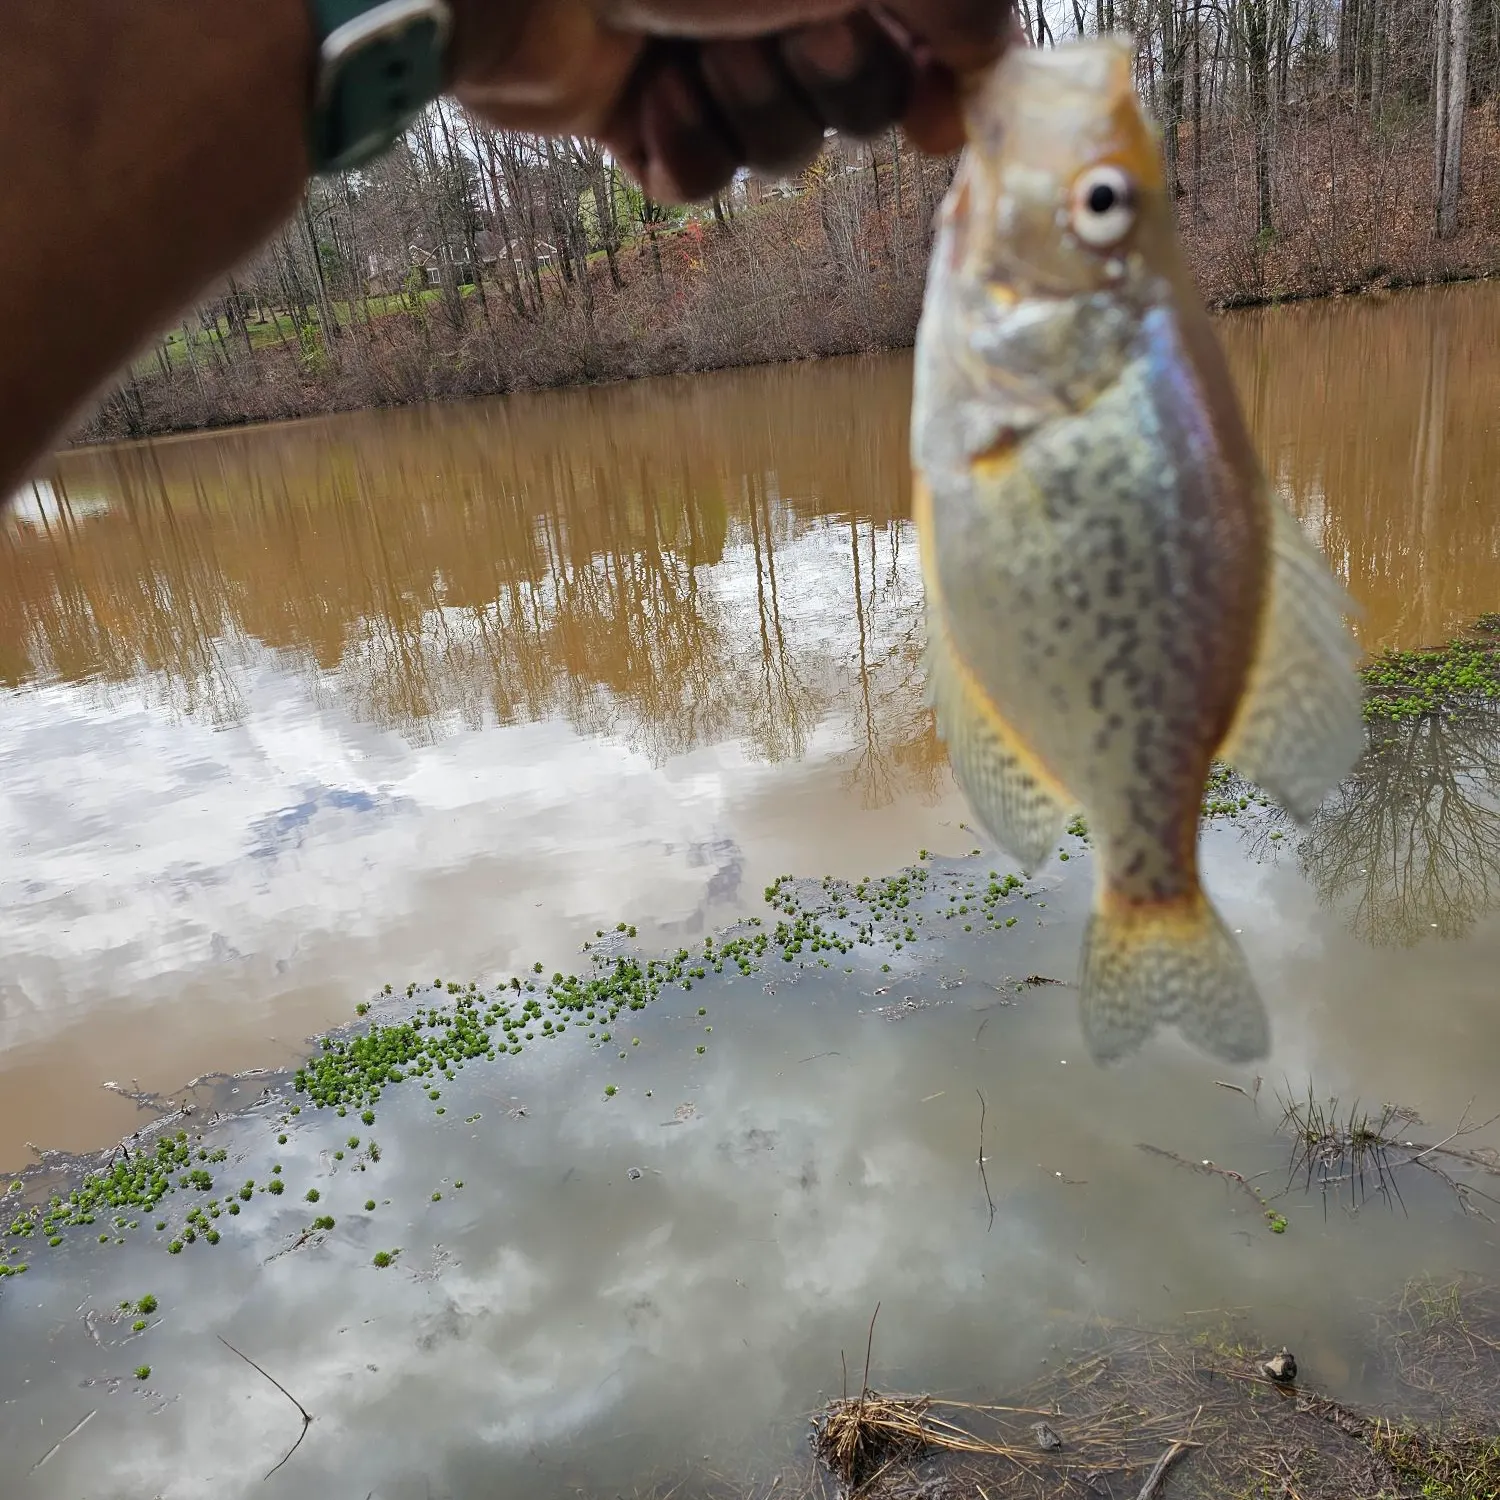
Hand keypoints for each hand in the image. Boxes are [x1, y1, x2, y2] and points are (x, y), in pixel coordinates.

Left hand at [450, 1, 1010, 200]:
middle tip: (776, 25)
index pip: (923, 28)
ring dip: (747, 111)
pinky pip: (701, 183)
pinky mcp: (637, 113)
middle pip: (859, 99)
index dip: (940, 82)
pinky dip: (683, 149)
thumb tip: (984, 56)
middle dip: (826, 78)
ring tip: (689, 51)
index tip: (941, 123)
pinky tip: (646, 97)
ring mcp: (701, 50)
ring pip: (781, 149)